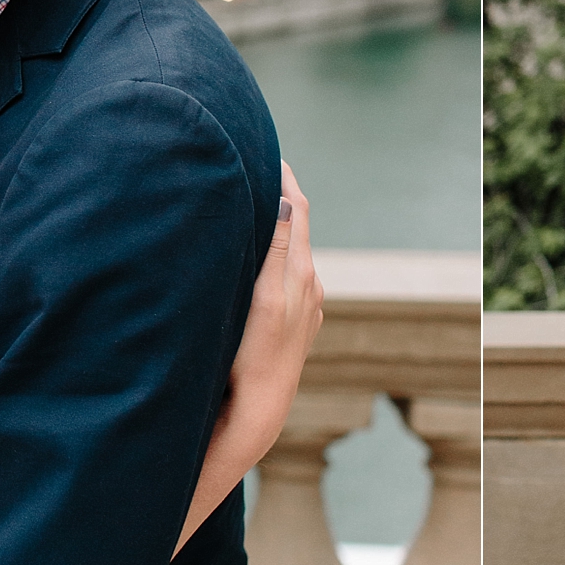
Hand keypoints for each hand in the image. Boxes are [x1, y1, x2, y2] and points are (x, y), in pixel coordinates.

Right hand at [228, 167, 323, 468]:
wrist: (258, 412)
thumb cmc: (253, 355)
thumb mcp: (263, 298)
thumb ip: (278, 250)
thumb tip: (288, 202)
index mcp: (302, 273)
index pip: (297, 210)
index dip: (284, 180)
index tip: (267, 152)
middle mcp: (310, 287)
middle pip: (298, 228)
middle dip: (281, 200)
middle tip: (257, 169)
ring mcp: (305, 308)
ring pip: (293, 254)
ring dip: (279, 229)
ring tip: (256, 207)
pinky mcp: (297, 326)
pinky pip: (289, 278)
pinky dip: (278, 258)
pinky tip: (261, 262)